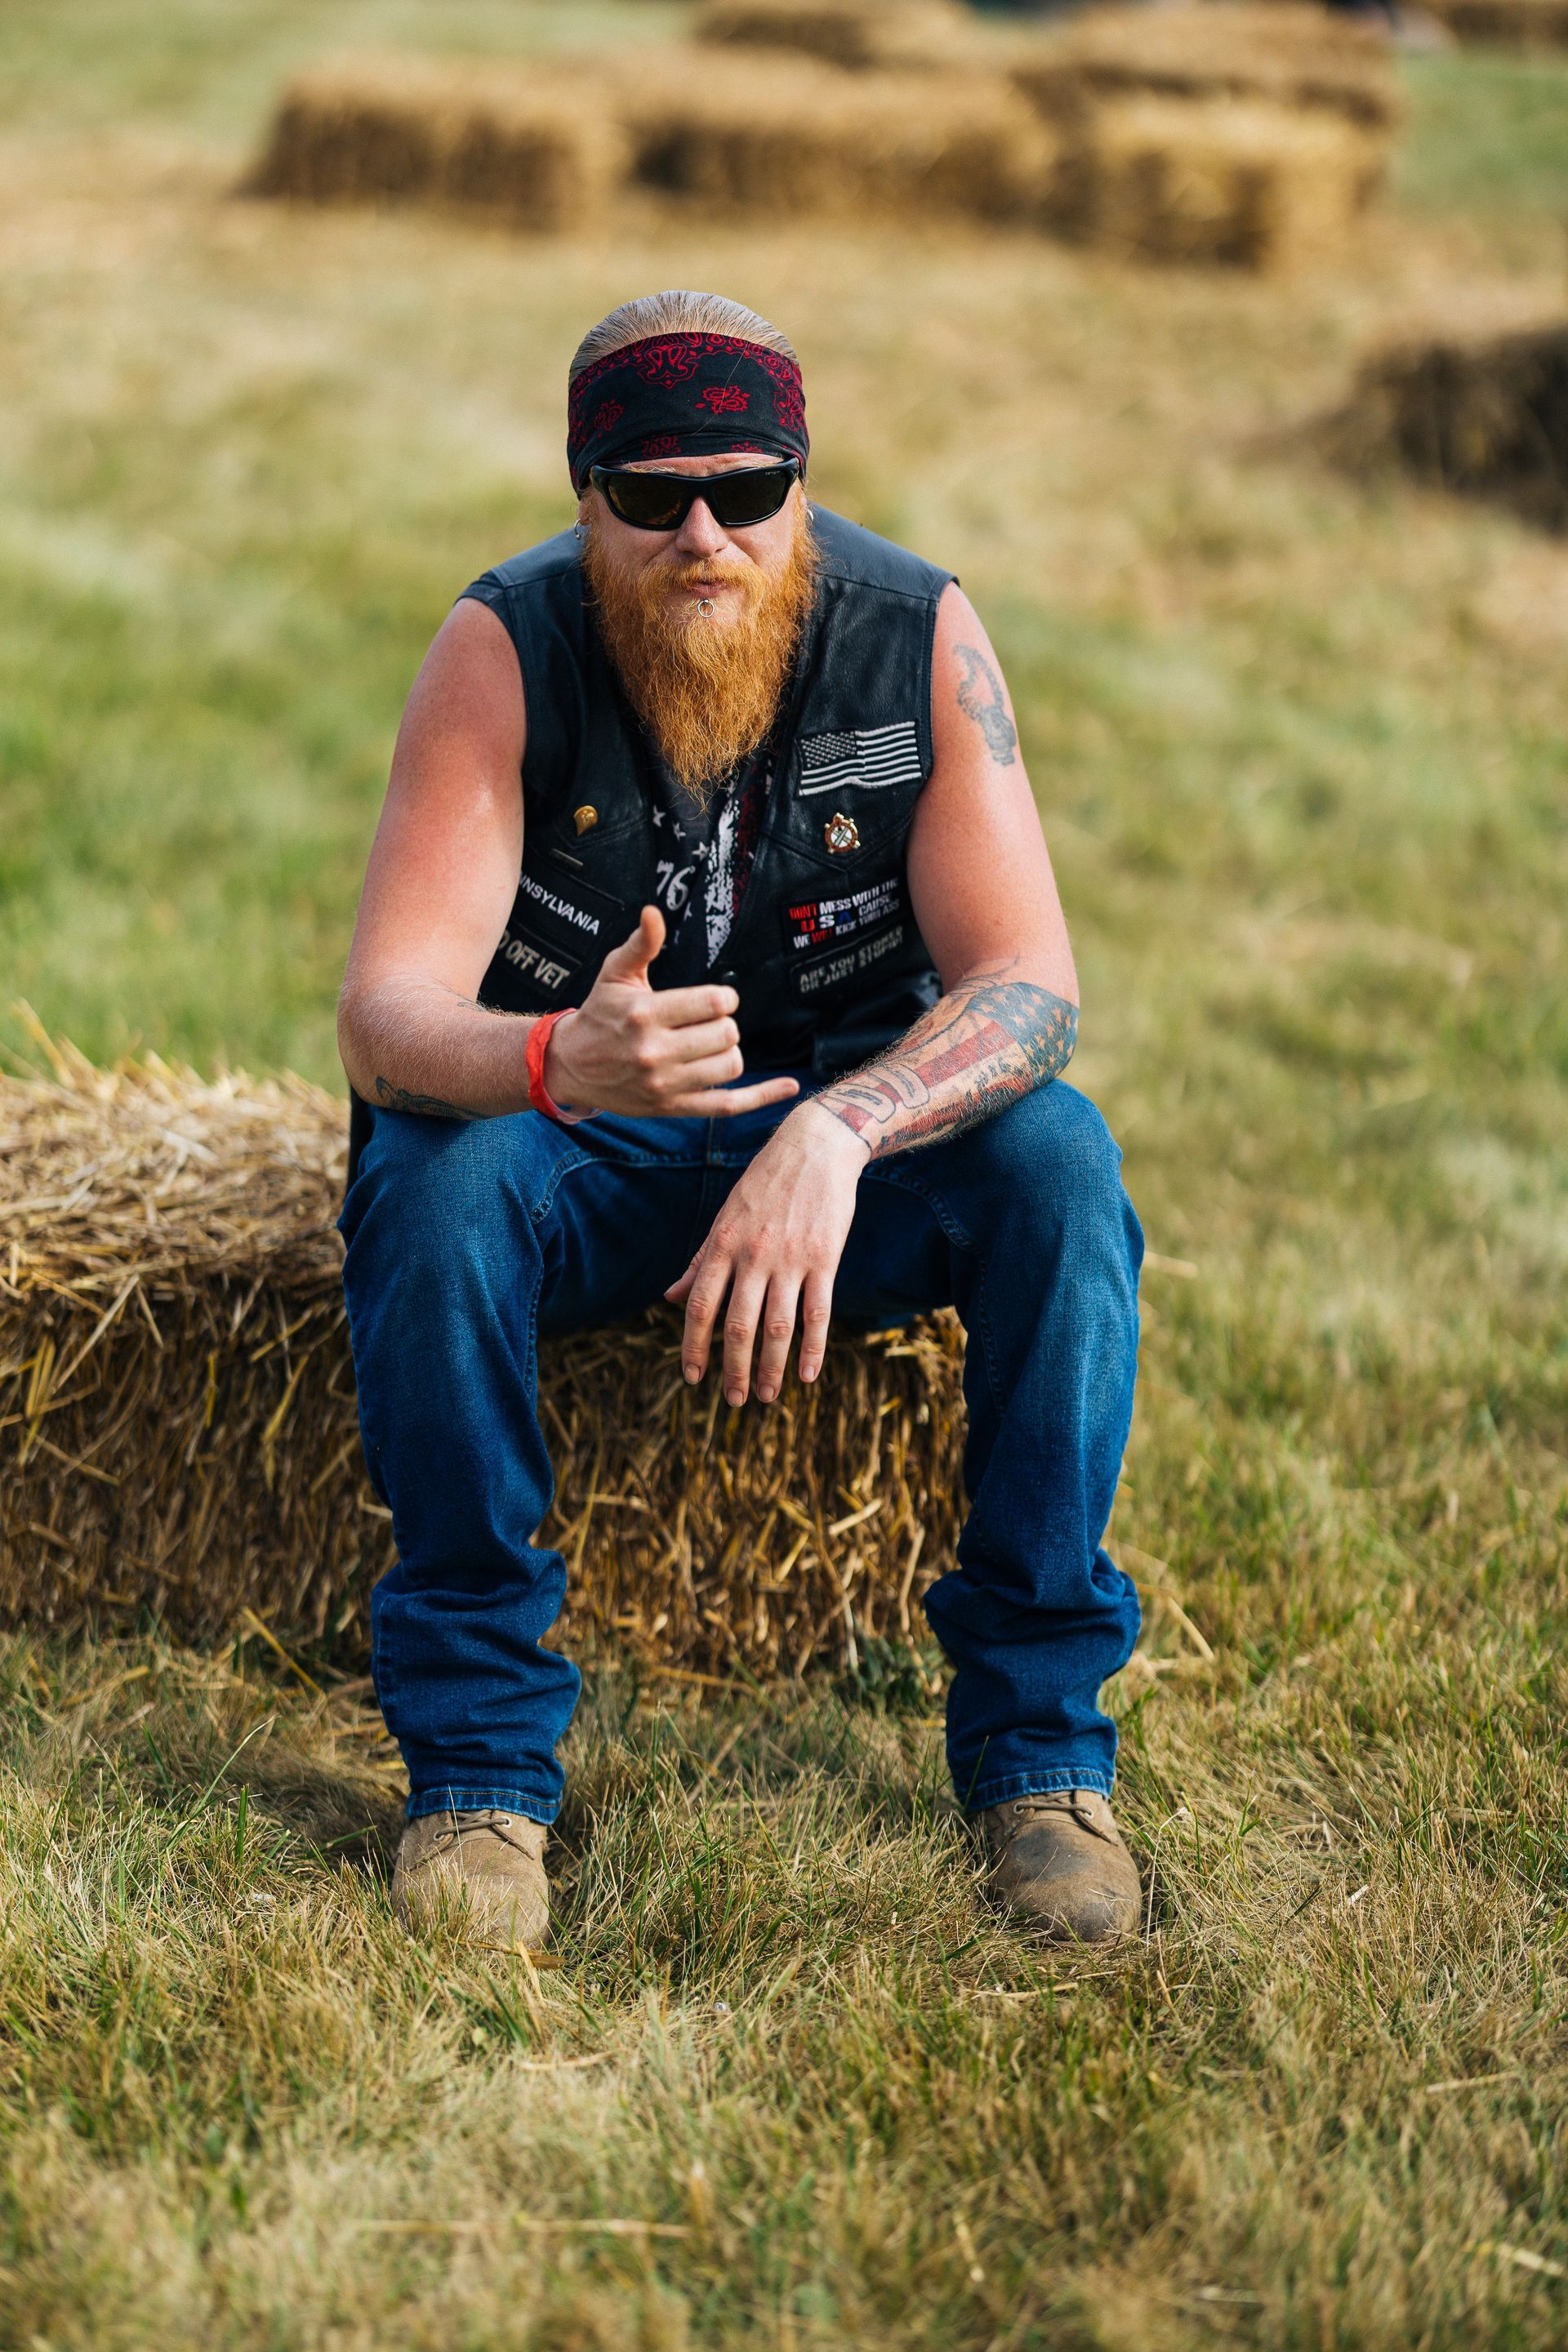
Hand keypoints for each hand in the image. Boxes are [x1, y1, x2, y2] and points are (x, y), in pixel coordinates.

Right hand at [545, 906, 799, 1119]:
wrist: (570, 1066)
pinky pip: (728, 1106)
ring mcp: (664, 1084)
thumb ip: (641, 944)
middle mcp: (655, 1052)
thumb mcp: (615, 974)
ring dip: (729, 1051)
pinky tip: (789, 1086)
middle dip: (725, 1023)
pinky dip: (763, 1097)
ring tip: (710, 1045)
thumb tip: (654, 912)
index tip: (715, 1000)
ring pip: (730, 1066)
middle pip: (727, 1034)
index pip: (715, 1004)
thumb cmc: (600, 1014)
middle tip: (707, 1023)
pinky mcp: (672, 1107)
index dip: (725, 998)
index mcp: (645, 1014)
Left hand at [664, 1101, 868, 1404]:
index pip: (699, 1307)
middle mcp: (753, 1256)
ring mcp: (791, 1259)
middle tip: (732, 1400)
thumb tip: (670, 1297)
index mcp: (722, 1246)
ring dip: (770, 1368)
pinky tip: (808, 1374)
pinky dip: (813, 1348)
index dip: (694, 1347)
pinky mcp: (825, 1258)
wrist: (815, 1146)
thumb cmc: (764, 1183)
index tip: (692, 1377)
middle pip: (738, 1326)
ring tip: (766, 1396)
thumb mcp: (724, 1218)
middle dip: (732, 1369)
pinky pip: (818, 1313)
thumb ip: (700, 1261)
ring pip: (778, 1327)